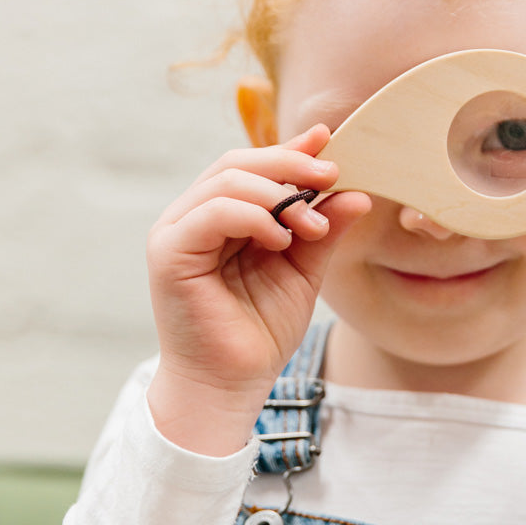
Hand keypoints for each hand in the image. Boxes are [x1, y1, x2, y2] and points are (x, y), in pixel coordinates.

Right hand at [145, 124, 370, 454]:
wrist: (231, 386)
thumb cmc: (260, 331)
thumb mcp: (303, 270)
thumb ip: (323, 231)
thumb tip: (356, 194)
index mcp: (221, 215)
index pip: (252, 166)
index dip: (289, 149)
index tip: (327, 138)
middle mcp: (193, 215)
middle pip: (238, 162)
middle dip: (289, 163)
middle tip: (331, 174)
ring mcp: (177, 230)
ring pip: (227, 180)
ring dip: (279, 193)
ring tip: (312, 224)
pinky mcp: (169, 251)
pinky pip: (214, 211)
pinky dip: (254, 215)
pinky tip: (281, 239)